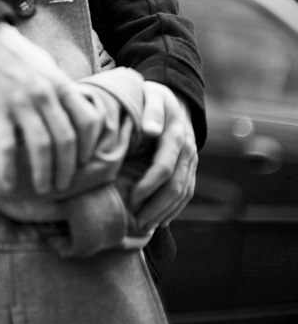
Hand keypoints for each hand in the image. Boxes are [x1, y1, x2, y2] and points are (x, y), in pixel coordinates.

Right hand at [0, 22, 103, 194]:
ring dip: (44, 174)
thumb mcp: (48, 66)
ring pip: (40, 147)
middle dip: (67, 168)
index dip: (89, 145)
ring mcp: (20, 102)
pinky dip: (8, 169)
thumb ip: (61, 89)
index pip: (88, 120)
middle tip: (63, 184)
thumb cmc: (17, 55)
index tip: (84, 161)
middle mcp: (44, 94)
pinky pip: (6, 146)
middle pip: (65, 139)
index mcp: (61, 83)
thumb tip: (76, 112)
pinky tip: (8, 184)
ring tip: (43, 188)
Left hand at [130, 81, 197, 231]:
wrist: (174, 98)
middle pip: (175, 186)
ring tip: (145, 226)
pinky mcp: (191, 167)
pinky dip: (175, 209)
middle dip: (156, 207)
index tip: (131, 199)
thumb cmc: (153, 97)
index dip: (148, 186)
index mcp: (176, 134)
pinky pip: (187, 192)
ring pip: (183, 193)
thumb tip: (151, 130)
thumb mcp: (151, 96)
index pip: (163, 168)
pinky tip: (161, 221)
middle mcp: (188, 150)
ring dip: (165, 212)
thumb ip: (151, 110)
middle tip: (137, 223)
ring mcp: (192, 160)